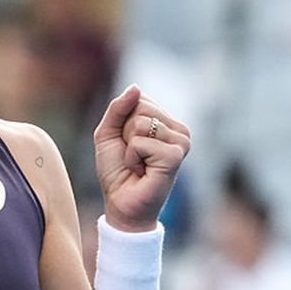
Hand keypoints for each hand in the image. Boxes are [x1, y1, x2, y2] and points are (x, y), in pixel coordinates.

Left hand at [93, 85, 190, 231]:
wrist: (121, 203)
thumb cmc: (117, 169)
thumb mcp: (109, 132)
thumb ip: (119, 108)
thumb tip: (136, 86)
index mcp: (167, 121)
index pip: (138, 98)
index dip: (121, 122)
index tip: (127, 143)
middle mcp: (179, 129)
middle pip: (139, 107)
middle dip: (124, 132)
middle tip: (133, 155)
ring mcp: (181, 142)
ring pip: (139, 123)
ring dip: (128, 147)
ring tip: (138, 164)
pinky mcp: (175, 156)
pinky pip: (140, 142)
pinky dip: (132, 157)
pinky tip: (141, 171)